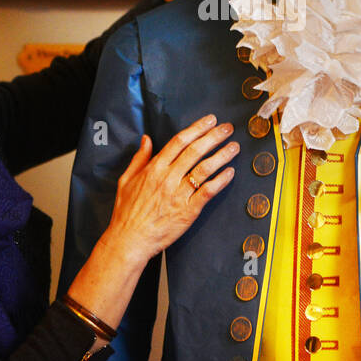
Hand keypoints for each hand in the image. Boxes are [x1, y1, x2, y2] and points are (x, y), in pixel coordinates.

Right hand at [101, 114, 237, 266]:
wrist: (129, 240)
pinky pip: (208, 192)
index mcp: (154, 168)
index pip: (179, 141)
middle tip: (228, 128)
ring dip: (222, 156)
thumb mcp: (126, 180)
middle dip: (214, 136)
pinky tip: (230, 172)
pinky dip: (220, 181)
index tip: (210, 120)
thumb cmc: (126, 213)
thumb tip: (146, 139)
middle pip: (195, 151)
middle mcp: (168, 178)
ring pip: (205, 169)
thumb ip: (139, 158)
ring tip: (234, 147)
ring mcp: (179, 194)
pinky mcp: (188, 211)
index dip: (197, 128)